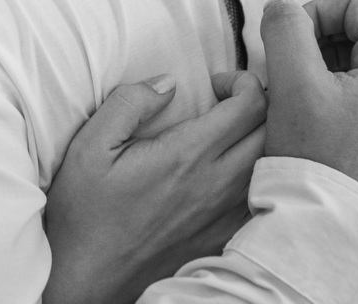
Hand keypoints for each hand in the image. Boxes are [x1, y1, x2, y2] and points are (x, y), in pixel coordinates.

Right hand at [43, 72, 265, 303]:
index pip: (249, 107)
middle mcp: (216, 185)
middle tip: (231, 101)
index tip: (217, 83)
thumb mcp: (91, 146)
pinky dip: (258, 176)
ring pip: (273, 167)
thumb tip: (167, 83)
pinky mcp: (221, 239)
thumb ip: (129, 103)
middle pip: (271, 132)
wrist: (86, 276)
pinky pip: (260, 200)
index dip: (243, 82)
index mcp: (187, 155)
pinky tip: (232, 172)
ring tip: (235, 131)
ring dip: (263, 140)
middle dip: (261, 105)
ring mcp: (223, 216)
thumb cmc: (84, 212)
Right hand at [262, 0, 357, 205]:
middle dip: (316, 32)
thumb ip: (285, 29)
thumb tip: (281, 4)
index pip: (356, 1)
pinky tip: (303, 99)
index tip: (288, 40)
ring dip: (316, 53)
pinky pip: (354, 75)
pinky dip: (324, 75)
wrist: (328, 217)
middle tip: (287, 60)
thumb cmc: (316, 154)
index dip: (315, 10)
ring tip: (292, 82)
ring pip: (354, 48)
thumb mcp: (293, 82)